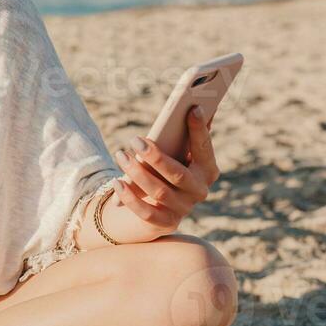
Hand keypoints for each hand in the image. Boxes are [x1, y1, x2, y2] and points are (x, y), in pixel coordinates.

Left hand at [112, 106, 219, 236]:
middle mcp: (199, 191)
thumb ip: (184, 134)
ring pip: (158, 191)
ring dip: (136, 172)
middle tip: (135, 140)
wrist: (160, 206)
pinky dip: (130, 197)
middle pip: (177, 174)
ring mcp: (183, 209)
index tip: (193, 107)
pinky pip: (145, 212)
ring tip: (120, 154)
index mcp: (208, 170)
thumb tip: (192, 103)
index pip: (204, 149)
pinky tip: (117, 182)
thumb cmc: (169, 168)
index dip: (200, 129)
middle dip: (155, 156)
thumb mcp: (177, 152)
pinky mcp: (165, 222)